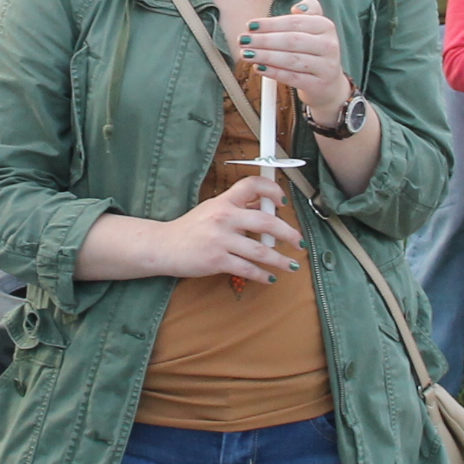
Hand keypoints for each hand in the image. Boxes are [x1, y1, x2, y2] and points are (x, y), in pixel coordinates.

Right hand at [159, 174, 304, 284]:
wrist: (164, 247)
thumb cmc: (190, 228)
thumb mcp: (212, 209)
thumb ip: (237, 207)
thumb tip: (265, 206)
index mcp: (223, 201)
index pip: (251, 185)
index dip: (272, 190)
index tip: (284, 202)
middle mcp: (223, 217)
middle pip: (265, 222)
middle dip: (288, 233)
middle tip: (299, 242)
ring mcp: (220, 240)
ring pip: (261, 250)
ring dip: (281, 260)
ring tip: (292, 265)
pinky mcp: (217, 261)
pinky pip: (247, 269)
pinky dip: (262, 275)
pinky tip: (270, 278)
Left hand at [238, 0, 348, 110]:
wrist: (328, 83)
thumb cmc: (313, 51)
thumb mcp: (314, 28)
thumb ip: (308, 12)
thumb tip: (297, 8)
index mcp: (326, 27)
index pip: (295, 22)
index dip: (270, 24)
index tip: (250, 26)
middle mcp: (329, 45)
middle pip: (292, 40)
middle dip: (264, 40)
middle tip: (243, 40)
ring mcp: (326, 67)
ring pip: (291, 60)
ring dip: (265, 56)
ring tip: (246, 54)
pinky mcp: (319, 85)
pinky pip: (293, 78)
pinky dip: (274, 73)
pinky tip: (259, 68)